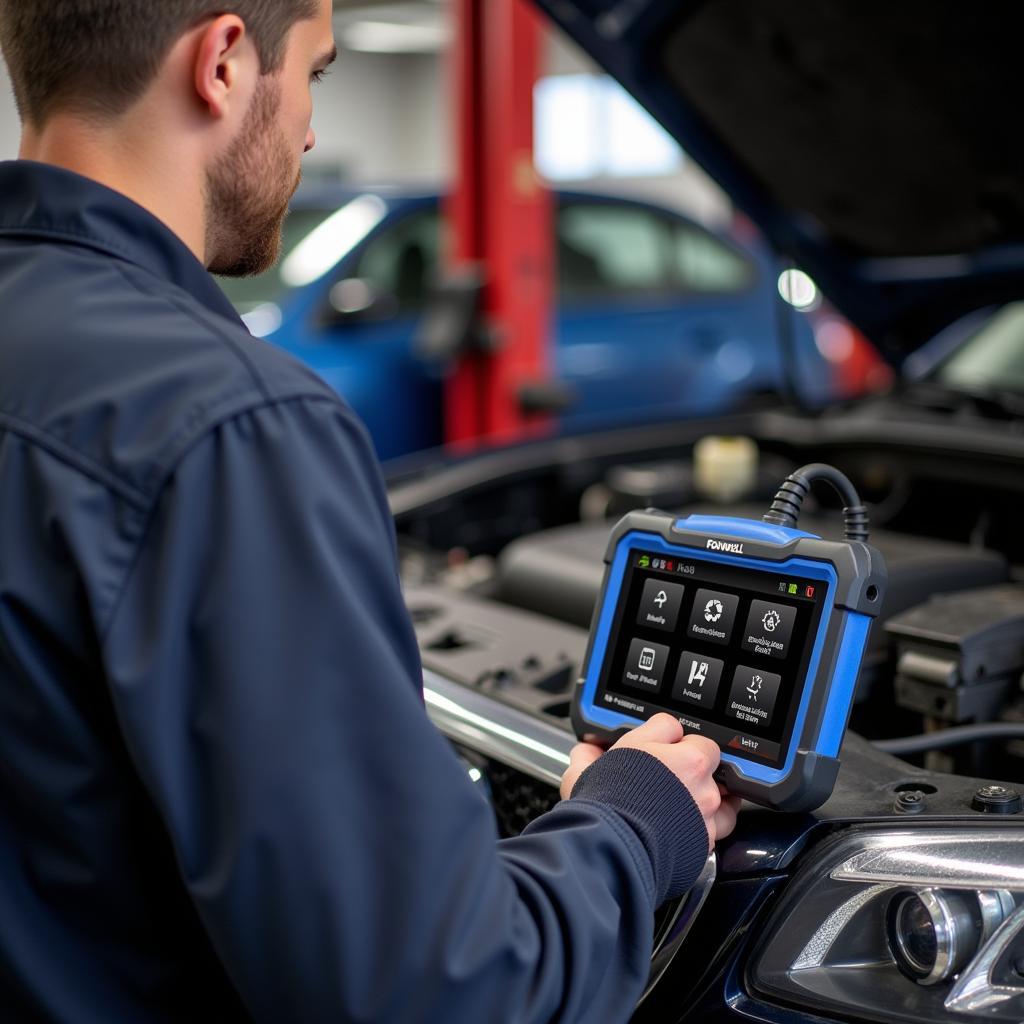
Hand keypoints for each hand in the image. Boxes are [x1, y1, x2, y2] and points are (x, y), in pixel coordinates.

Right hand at [560, 713, 740, 848]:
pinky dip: (702, 828)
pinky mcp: (703, 845)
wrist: (610, 851)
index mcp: (685, 757)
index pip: (684, 732)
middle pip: (706, 764)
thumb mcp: (591, 763)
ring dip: (705, 799)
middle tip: (665, 777)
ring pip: (720, 799)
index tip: (656, 748)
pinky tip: (685, 827)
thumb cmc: (605, 807)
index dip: (668, 739)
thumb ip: (594, 750)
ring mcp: (706, 816)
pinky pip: (713, 831)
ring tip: (683, 803)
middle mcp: (702, 785)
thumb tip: (589, 748)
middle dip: (688, 768)